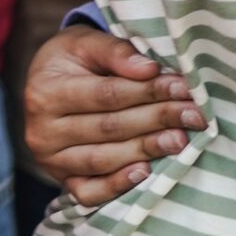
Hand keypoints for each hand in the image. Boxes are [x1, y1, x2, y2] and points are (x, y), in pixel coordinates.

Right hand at [21, 26, 201, 206]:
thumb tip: (149, 69)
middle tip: (193, 116)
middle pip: (108, 127)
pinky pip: (90, 192)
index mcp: (45, 90)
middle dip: (156, 120)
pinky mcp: (62, 181)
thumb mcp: (84, 42)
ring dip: (146, 150)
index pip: (105, 94)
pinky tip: (147, 172)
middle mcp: (42, 129)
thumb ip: (115, 51)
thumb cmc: (71, 60)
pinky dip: (118, 185)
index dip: (146, 91)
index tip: (183, 88)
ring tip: (181, 140)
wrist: (45, 85)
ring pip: (102, 160)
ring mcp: (50, 159)